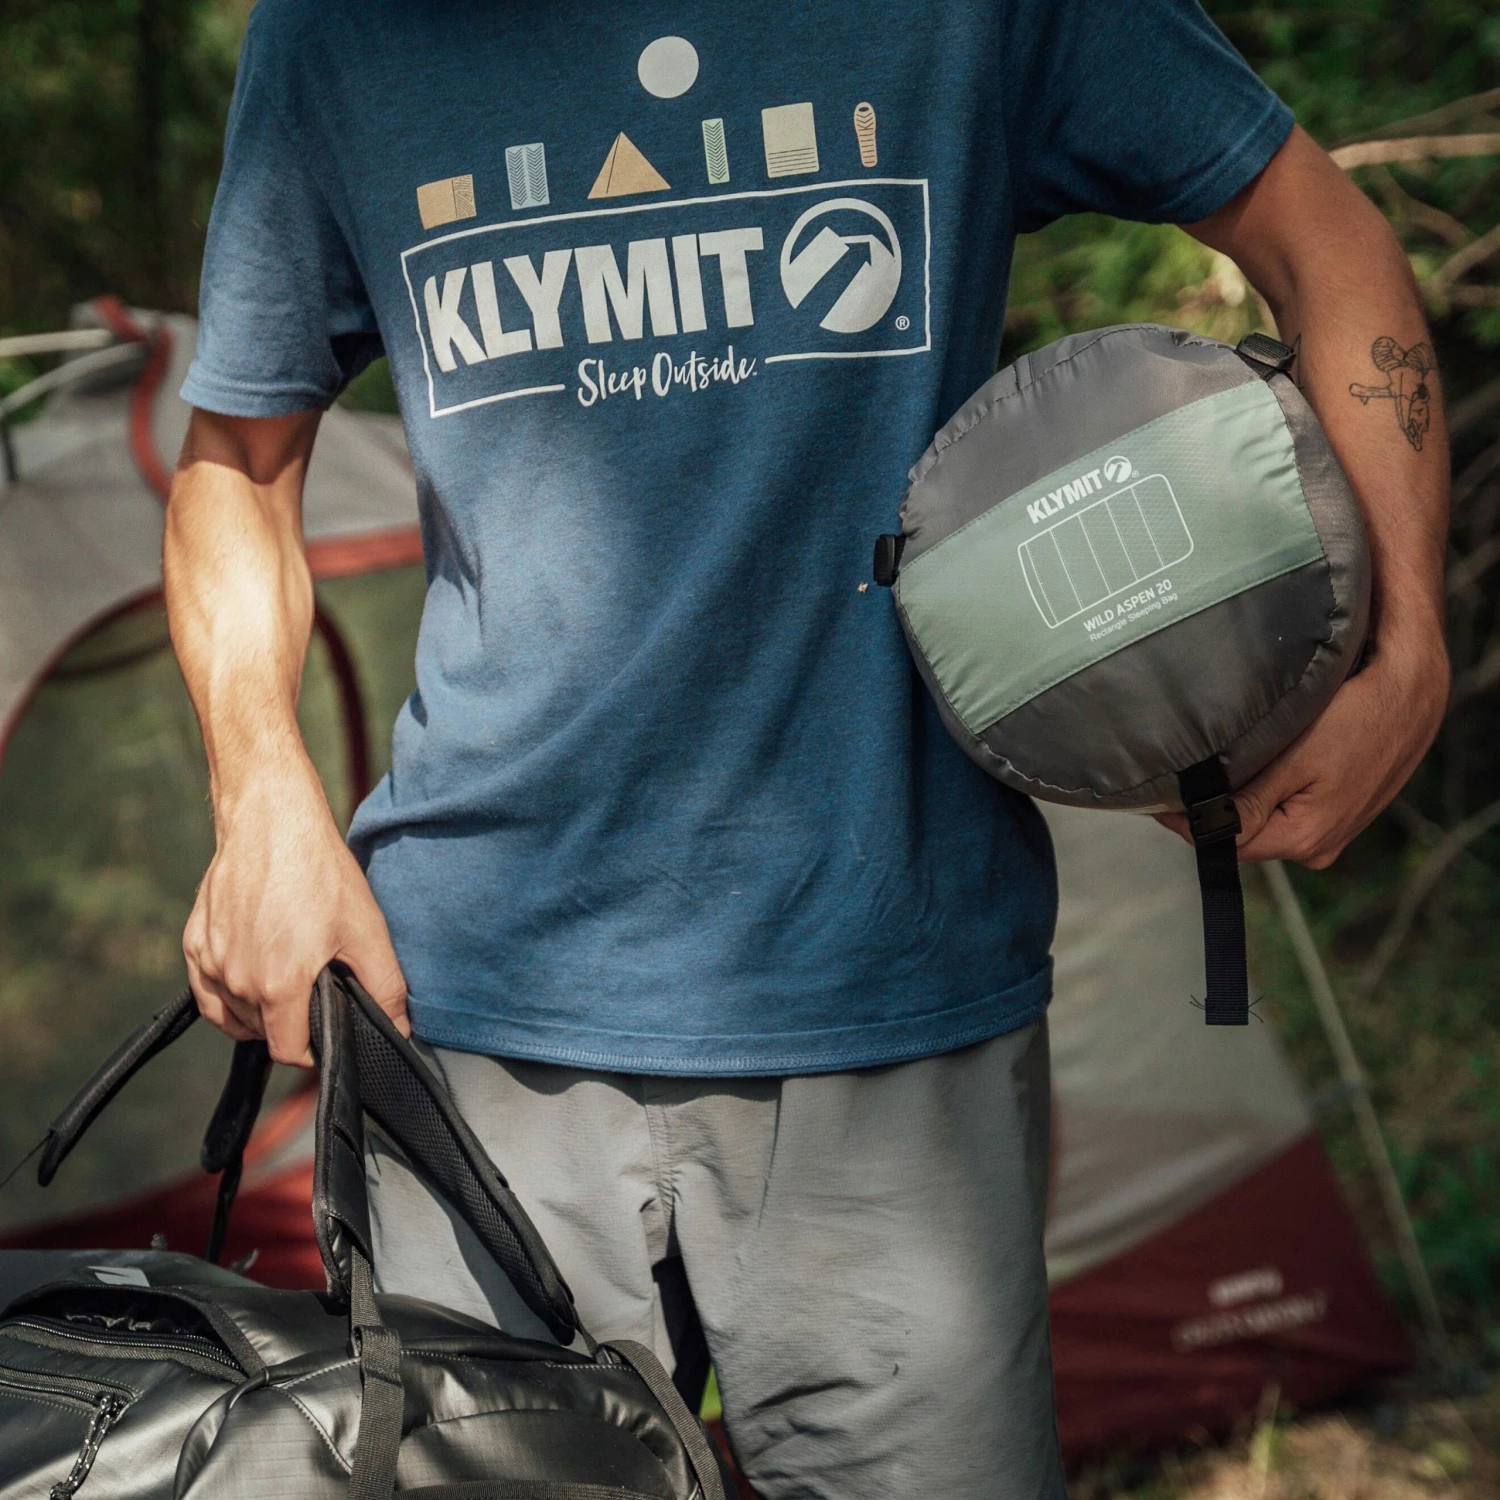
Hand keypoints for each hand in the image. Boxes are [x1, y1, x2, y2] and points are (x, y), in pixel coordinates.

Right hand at [183, 765, 408, 1064]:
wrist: (272, 820)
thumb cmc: (319, 870)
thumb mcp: (367, 929)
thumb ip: (385, 987)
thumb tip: (399, 1028)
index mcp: (277, 985)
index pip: (288, 1051)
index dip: (313, 1049)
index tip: (327, 1031)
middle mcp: (236, 979)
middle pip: (262, 1032)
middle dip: (291, 1023)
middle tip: (316, 990)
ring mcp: (210, 961)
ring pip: (233, 1014)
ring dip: (260, 1010)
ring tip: (289, 978)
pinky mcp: (194, 941)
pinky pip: (208, 992)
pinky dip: (228, 994)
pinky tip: (254, 975)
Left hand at [1157, 628, 1448, 868]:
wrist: (1412, 694)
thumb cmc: (1356, 718)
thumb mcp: (1293, 759)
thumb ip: (1248, 801)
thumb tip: (1202, 826)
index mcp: (1305, 839)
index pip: (1227, 843)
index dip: (1188, 822)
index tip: (1159, 799)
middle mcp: (1318, 847)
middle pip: (1245, 837)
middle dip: (1212, 814)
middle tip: (1181, 781)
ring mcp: (1331, 834)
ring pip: (1265, 825)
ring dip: (1239, 804)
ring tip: (1217, 771)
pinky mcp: (1338, 816)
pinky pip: (1287, 813)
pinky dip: (1267, 796)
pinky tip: (1259, 769)